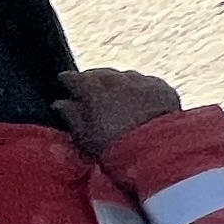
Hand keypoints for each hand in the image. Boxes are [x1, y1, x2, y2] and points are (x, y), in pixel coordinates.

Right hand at [57, 68, 182, 156]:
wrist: (158, 150)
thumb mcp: (85, 136)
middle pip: (101, 73)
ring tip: (114, 94)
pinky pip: (147, 83)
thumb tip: (60, 104)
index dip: (67, 80)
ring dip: (117, 82)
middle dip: (92, 78)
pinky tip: (138, 100)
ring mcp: (142, 82)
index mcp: (94, 90)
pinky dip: (139, 89)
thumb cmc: (115, 147)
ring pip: (125, 76)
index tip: (63, 81)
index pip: (75, 78)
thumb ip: (71, 116)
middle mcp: (118, 80)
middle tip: (88, 88)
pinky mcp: (162, 88)